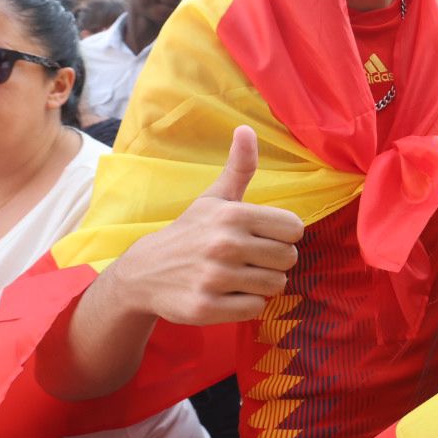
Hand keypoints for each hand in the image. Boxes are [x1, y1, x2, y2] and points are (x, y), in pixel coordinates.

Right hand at [105, 126, 303, 325]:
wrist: (143, 273)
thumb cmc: (190, 232)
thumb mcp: (214, 198)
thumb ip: (239, 167)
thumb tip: (246, 129)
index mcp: (233, 215)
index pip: (295, 228)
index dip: (283, 235)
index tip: (263, 236)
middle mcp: (224, 244)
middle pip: (289, 259)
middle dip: (274, 262)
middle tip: (250, 260)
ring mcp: (214, 278)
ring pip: (275, 286)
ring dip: (261, 284)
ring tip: (237, 276)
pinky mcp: (206, 308)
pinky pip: (255, 309)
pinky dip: (245, 305)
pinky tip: (226, 294)